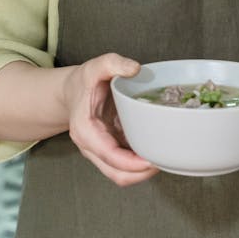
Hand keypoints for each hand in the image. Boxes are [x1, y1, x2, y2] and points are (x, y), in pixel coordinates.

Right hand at [62, 53, 159, 186]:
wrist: (72, 91)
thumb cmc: (84, 81)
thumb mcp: (95, 66)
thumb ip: (112, 63)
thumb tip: (134, 68)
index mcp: (85, 130)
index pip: (109, 155)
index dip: (132, 163)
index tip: (152, 160)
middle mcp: (91, 147)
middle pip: (117, 174)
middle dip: (141, 173)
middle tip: (166, 160)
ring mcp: (100, 152)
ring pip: (122, 175)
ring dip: (143, 172)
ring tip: (164, 158)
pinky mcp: (110, 150)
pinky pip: (126, 165)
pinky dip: (141, 164)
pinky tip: (156, 151)